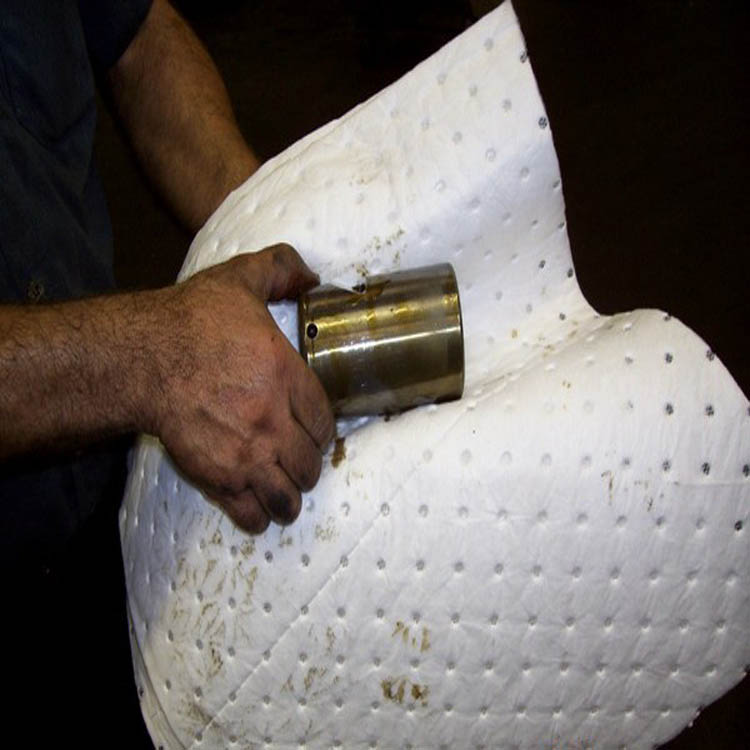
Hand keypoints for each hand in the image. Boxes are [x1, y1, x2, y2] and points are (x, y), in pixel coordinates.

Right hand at [149, 244, 333, 532]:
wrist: (139, 360)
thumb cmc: (189, 321)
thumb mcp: (239, 280)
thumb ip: (282, 270)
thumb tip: (313, 277)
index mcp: (286, 376)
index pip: (325, 421)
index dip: (323, 430)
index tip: (315, 431)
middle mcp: (272, 421)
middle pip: (310, 463)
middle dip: (307, 465)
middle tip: (299, 461)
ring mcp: (246, 454)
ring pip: (286, 495)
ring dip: (289, 496)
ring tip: (284, 493)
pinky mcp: (216, 477)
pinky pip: (250, 513)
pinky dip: (258, 516)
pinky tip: (258, 510)